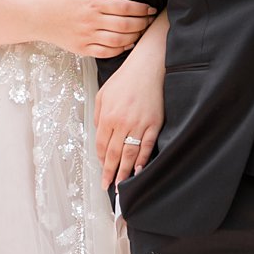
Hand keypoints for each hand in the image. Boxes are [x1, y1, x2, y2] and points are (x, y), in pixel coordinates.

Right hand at [39, 0, 155, 59]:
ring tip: (141, 32)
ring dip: (134, 37)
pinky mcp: (83, 49)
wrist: (39, 17)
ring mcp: (87, 36)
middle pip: (125, 25)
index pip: (124, 7)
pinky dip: (120, 49)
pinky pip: (106, 52)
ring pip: (118, 40)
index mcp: (92, 3)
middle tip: (149, 21)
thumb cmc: (61, 0)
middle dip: (142, 23)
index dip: (141, 9)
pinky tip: (127, 43)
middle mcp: (91, 21)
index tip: (150, 9)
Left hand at [94, 44, 164, 188]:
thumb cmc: (125, 79)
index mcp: (108, 116)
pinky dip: (143, 160)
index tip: (101, 169)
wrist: (148, 67)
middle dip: (109, 172)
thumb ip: (99, 116)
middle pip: (114, 154)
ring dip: (124, 172)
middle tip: (107, 186)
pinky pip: (147, 146)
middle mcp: (122, 123)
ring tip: (120, 185)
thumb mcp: (103, 94)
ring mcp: (140, 124)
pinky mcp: (154, 124)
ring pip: (130, 154)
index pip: (101, 145)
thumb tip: (99, 134)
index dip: (100, 159)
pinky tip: (139, 171)